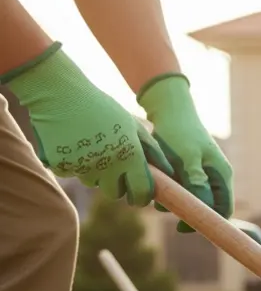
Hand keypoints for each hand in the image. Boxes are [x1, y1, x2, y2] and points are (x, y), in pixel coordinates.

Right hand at [1, 43, 169, 205]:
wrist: (61, 93)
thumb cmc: (102, 108)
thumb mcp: (133, 125)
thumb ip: (152, 150)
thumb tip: (168, 172)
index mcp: (130, 156)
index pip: (141, 192)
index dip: (141, 196)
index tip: (138, 195)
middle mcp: (108, 166)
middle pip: (114, 193)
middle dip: (115, 184)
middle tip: (111, 166)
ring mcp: (83, 167)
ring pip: (92, 182)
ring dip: (93, 172)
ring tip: (90, 147)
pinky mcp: (62, 165)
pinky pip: (71, 173)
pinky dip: (71, 163)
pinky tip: (71, 143)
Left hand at [138, 73, 233, 231]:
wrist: (168, 109)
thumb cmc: (179, 132)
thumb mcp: (187, 158)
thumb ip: (196, 182)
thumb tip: (203, 207)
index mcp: (222, 175)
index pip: (224, 210)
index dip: (207, 222)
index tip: (182, 227)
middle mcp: (215, 176)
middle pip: (207, 206)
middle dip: (186, 210)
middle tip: (164, 205)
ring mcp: (202, 173)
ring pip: (192, 198)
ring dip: (174, 199)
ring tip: (157, 190)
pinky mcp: (188, 170)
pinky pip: (182, 188)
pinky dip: (169, 189)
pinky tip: (156, 181)